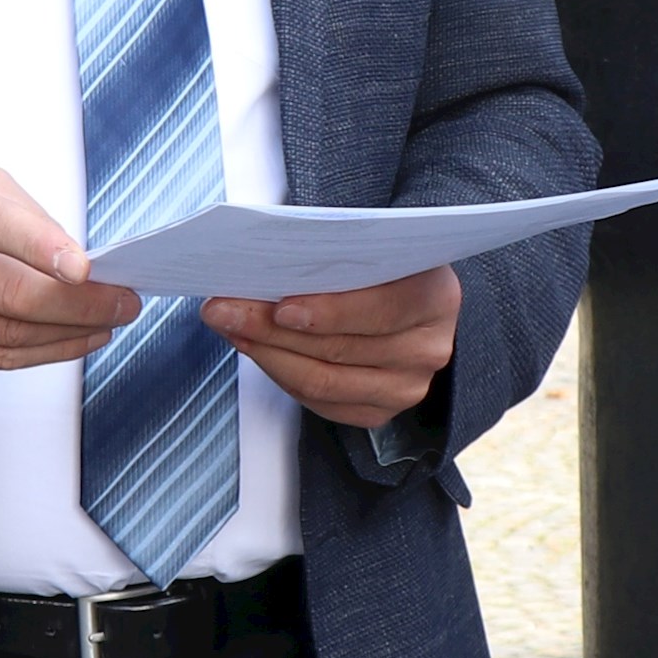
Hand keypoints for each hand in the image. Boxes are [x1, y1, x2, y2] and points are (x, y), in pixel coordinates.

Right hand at [0, 157, 139, 370]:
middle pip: (7, 293)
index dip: (38, 244)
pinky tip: (71, 340)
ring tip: (109, 321)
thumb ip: (18, 211)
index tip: (84, 265)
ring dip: (68, 333)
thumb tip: (77, 261)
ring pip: (6, 334)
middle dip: (79, 303)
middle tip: (124, 300)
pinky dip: (39, 353)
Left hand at [202, 267, 458, 428]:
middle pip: (339, 348)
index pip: (381, 309)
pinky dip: (280, 374)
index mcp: (436, 296)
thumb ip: (335, 252)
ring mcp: (407, 387)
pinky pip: (320, 403)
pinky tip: (254, 349)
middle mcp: (428, 348)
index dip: (329, 312)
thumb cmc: (382, 266)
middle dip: (271, 328)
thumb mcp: (372, 245)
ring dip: (266, 354)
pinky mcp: (380, 412)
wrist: (411, 305)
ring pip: (323, 381)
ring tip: (228, 327)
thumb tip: (264, 260)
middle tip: (222, 309)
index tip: (279, 307)